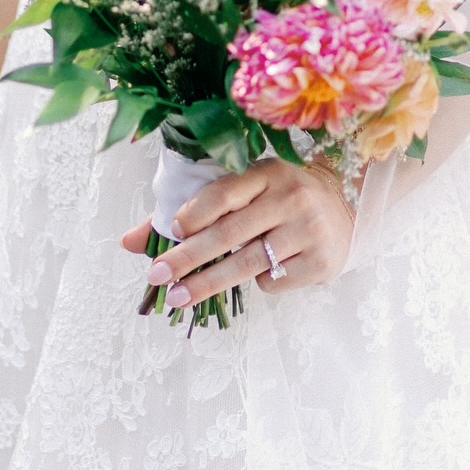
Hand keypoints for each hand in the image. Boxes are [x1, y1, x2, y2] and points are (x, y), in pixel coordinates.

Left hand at [119, 159, 352, 306]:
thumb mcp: (244, 191)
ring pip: (248, 263)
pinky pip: (272, 280)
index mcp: (268, 172)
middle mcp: (291, 197)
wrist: (343, 206)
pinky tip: (260, 271)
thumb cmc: (278, 197)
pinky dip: (257, 282)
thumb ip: (189, 211)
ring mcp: (309, 230)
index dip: (196, 212)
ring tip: (177, 298)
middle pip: (231, 233)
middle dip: (189, 257)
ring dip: (208, 283)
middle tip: (158, 276)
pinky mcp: (322, 261)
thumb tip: (126, 242)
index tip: (171, 231)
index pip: (226, 192)